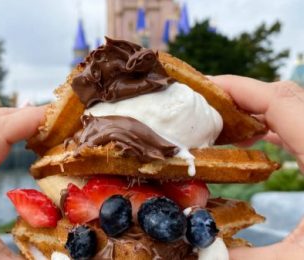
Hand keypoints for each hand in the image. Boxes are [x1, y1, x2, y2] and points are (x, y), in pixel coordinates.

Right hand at [211, 75, 303, 259]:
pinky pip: (299, 128)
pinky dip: (272, 126)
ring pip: (294, 110)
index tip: (201, 89)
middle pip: (285, 98)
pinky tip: (254, 141)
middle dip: (240, 96)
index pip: (280, 101)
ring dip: (255, 111)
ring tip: (221, 125)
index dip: (237, 88)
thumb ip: (245, 258)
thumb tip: (196, 253)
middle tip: (202, 108)